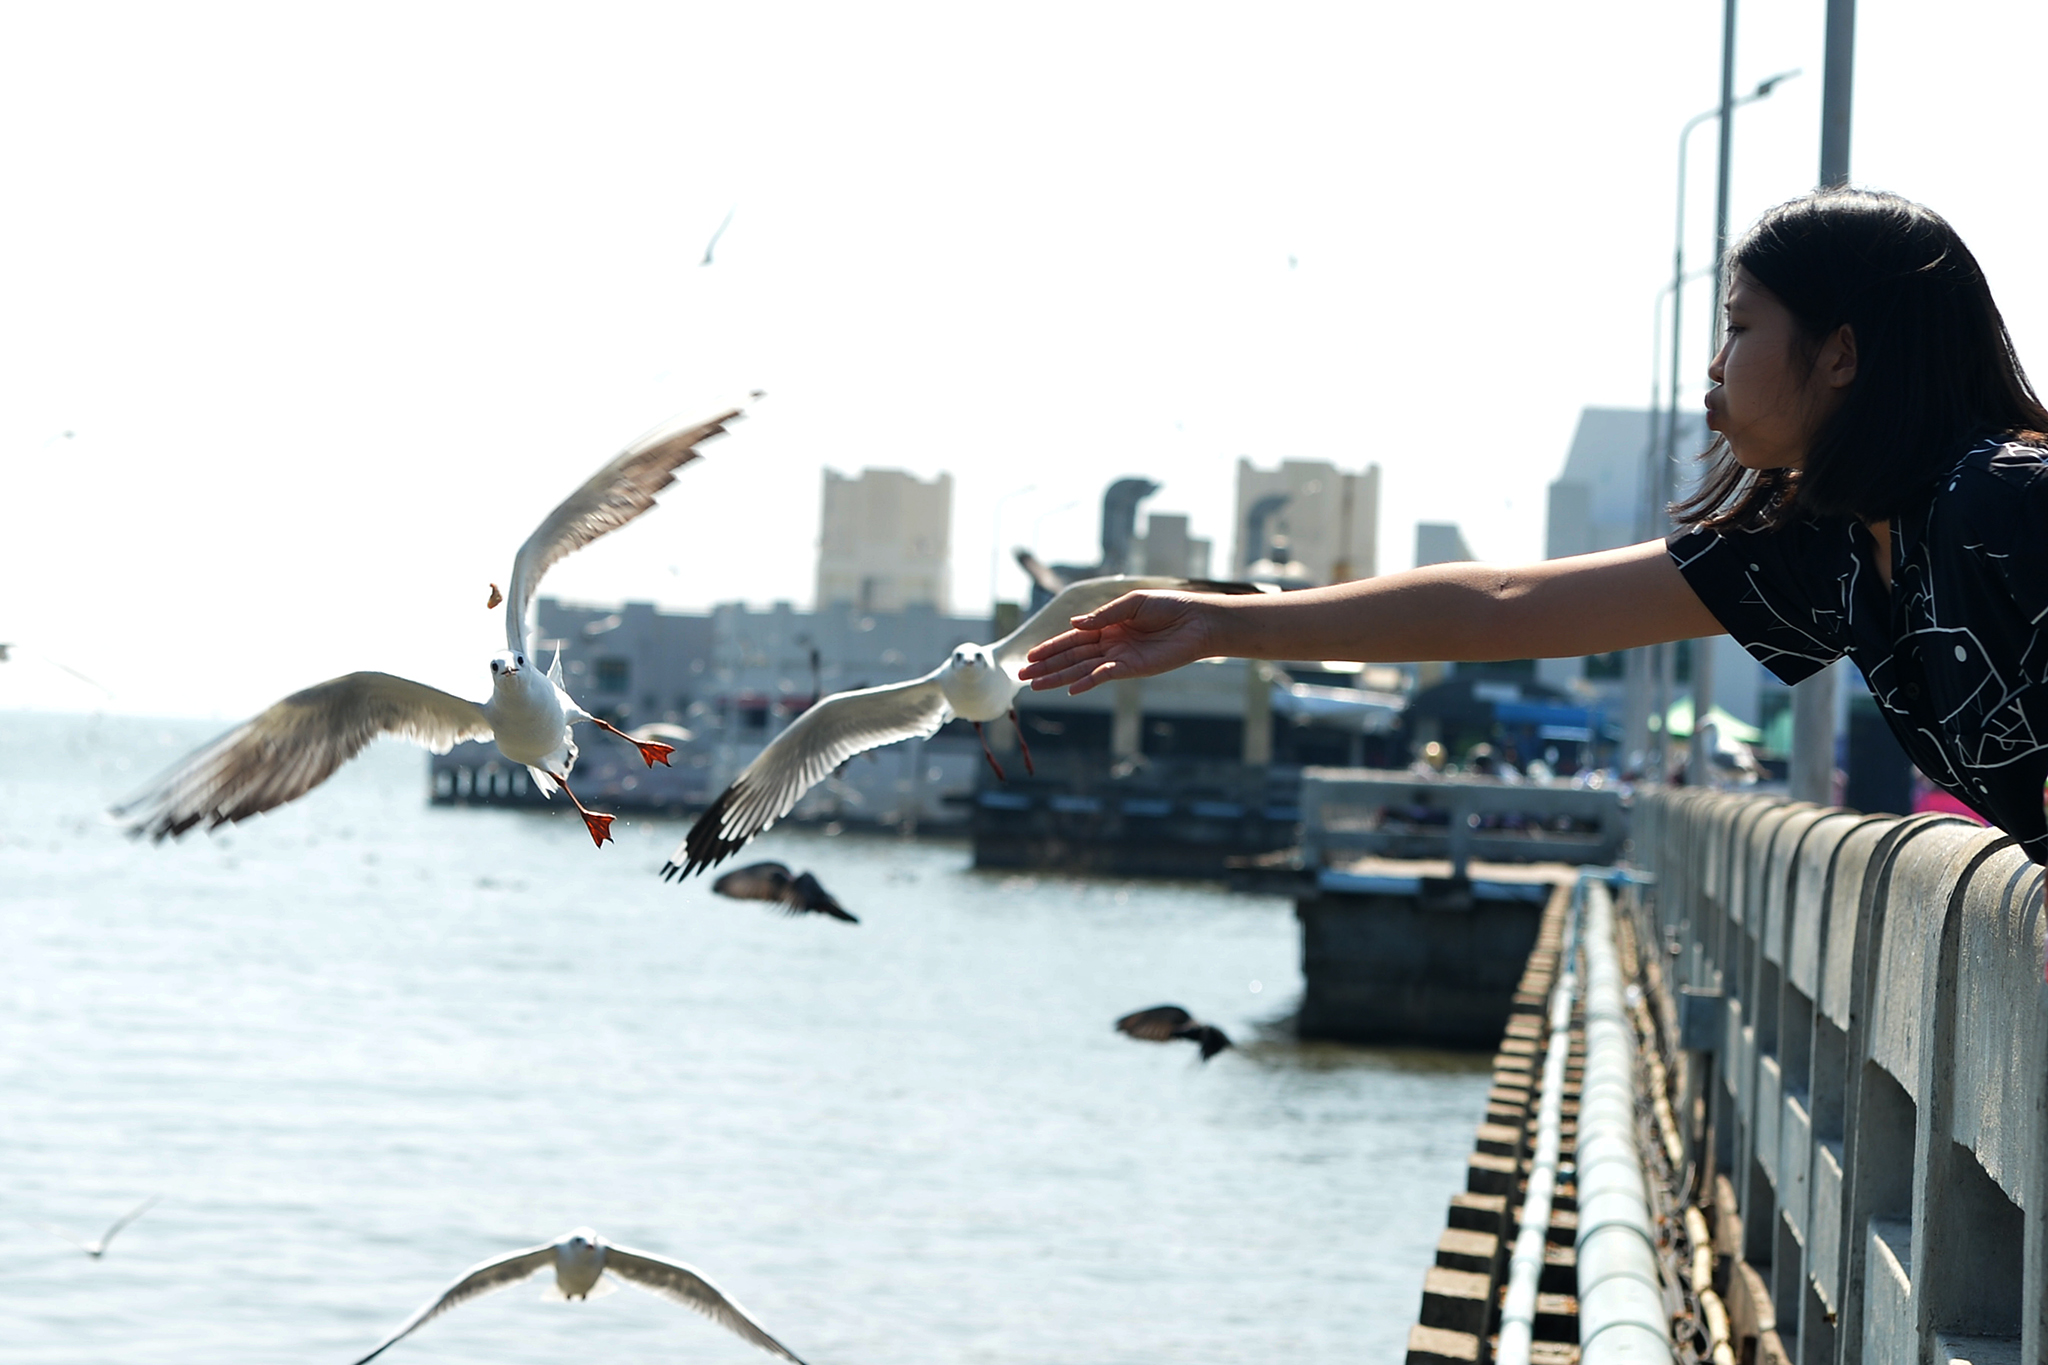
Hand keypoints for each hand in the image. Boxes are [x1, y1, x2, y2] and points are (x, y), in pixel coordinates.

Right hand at [1017, 591, 1218, 694]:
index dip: (1051, 647)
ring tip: (1036, 686)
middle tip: (1023, 675)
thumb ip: (1103, 615)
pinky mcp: (1132, 669)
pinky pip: (1104, 677)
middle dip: (1047, 666)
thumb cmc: (1169, 607)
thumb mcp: (1132, 603)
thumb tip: (1074, 625)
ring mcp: (1119, 658)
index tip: (1031, 655)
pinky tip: (1069, 689)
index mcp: (1107, 626)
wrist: (1198, 621)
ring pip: (1082, 669)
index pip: (1072, 638)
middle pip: (1071, 657)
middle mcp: (1109, 644)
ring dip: (1058, 677)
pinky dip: (1087, 683)